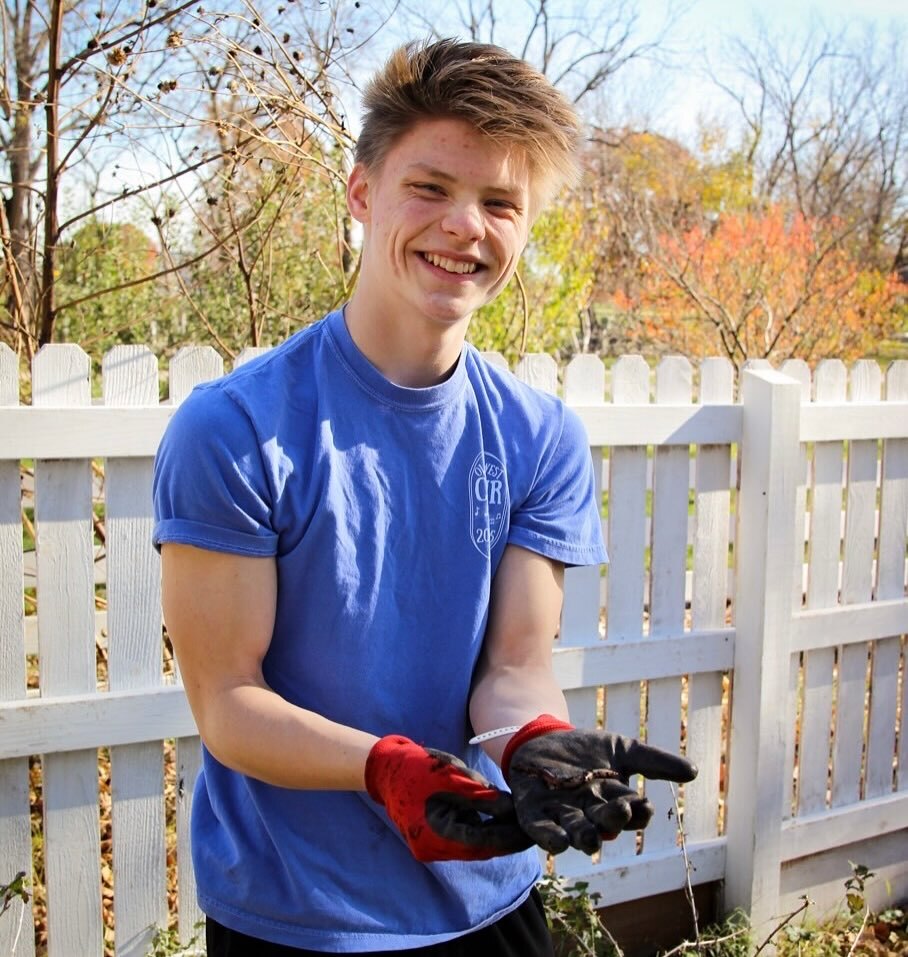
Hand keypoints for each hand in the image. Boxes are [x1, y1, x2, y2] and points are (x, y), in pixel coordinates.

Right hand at [365, 735, 532, 861]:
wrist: (386, 767)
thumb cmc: (418, 769)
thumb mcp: (454, 779)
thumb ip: (483, 797)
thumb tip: (512, 810)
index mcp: (437, 838)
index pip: (483, 844)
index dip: (509, 838)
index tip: (531, 832)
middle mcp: (433, 849)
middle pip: (478, 846)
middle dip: (503, 835)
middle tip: (529, 826)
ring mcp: (430, 845)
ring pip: (471, 842)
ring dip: (492, 830)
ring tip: (515, 818)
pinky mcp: (431, 836)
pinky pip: (461, 834)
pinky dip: (477, 824)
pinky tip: (493, 813)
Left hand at [502, 715, 697, 855]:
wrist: (542, 736)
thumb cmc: (585, 748)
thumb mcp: (622, 749)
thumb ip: (655, 762)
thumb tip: (694, 771)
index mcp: (613, 802)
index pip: (632, 813)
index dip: (638, 813)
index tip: (644, 805)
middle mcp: (590, 814)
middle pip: (606, 824)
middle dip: (615, 820)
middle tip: (622, 810)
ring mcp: (562, 815)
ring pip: (578, 833)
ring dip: (586, 837)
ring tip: (592, 838)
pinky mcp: (534, 814)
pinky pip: (543, 832)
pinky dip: (551, 838)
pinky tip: (559, 842)